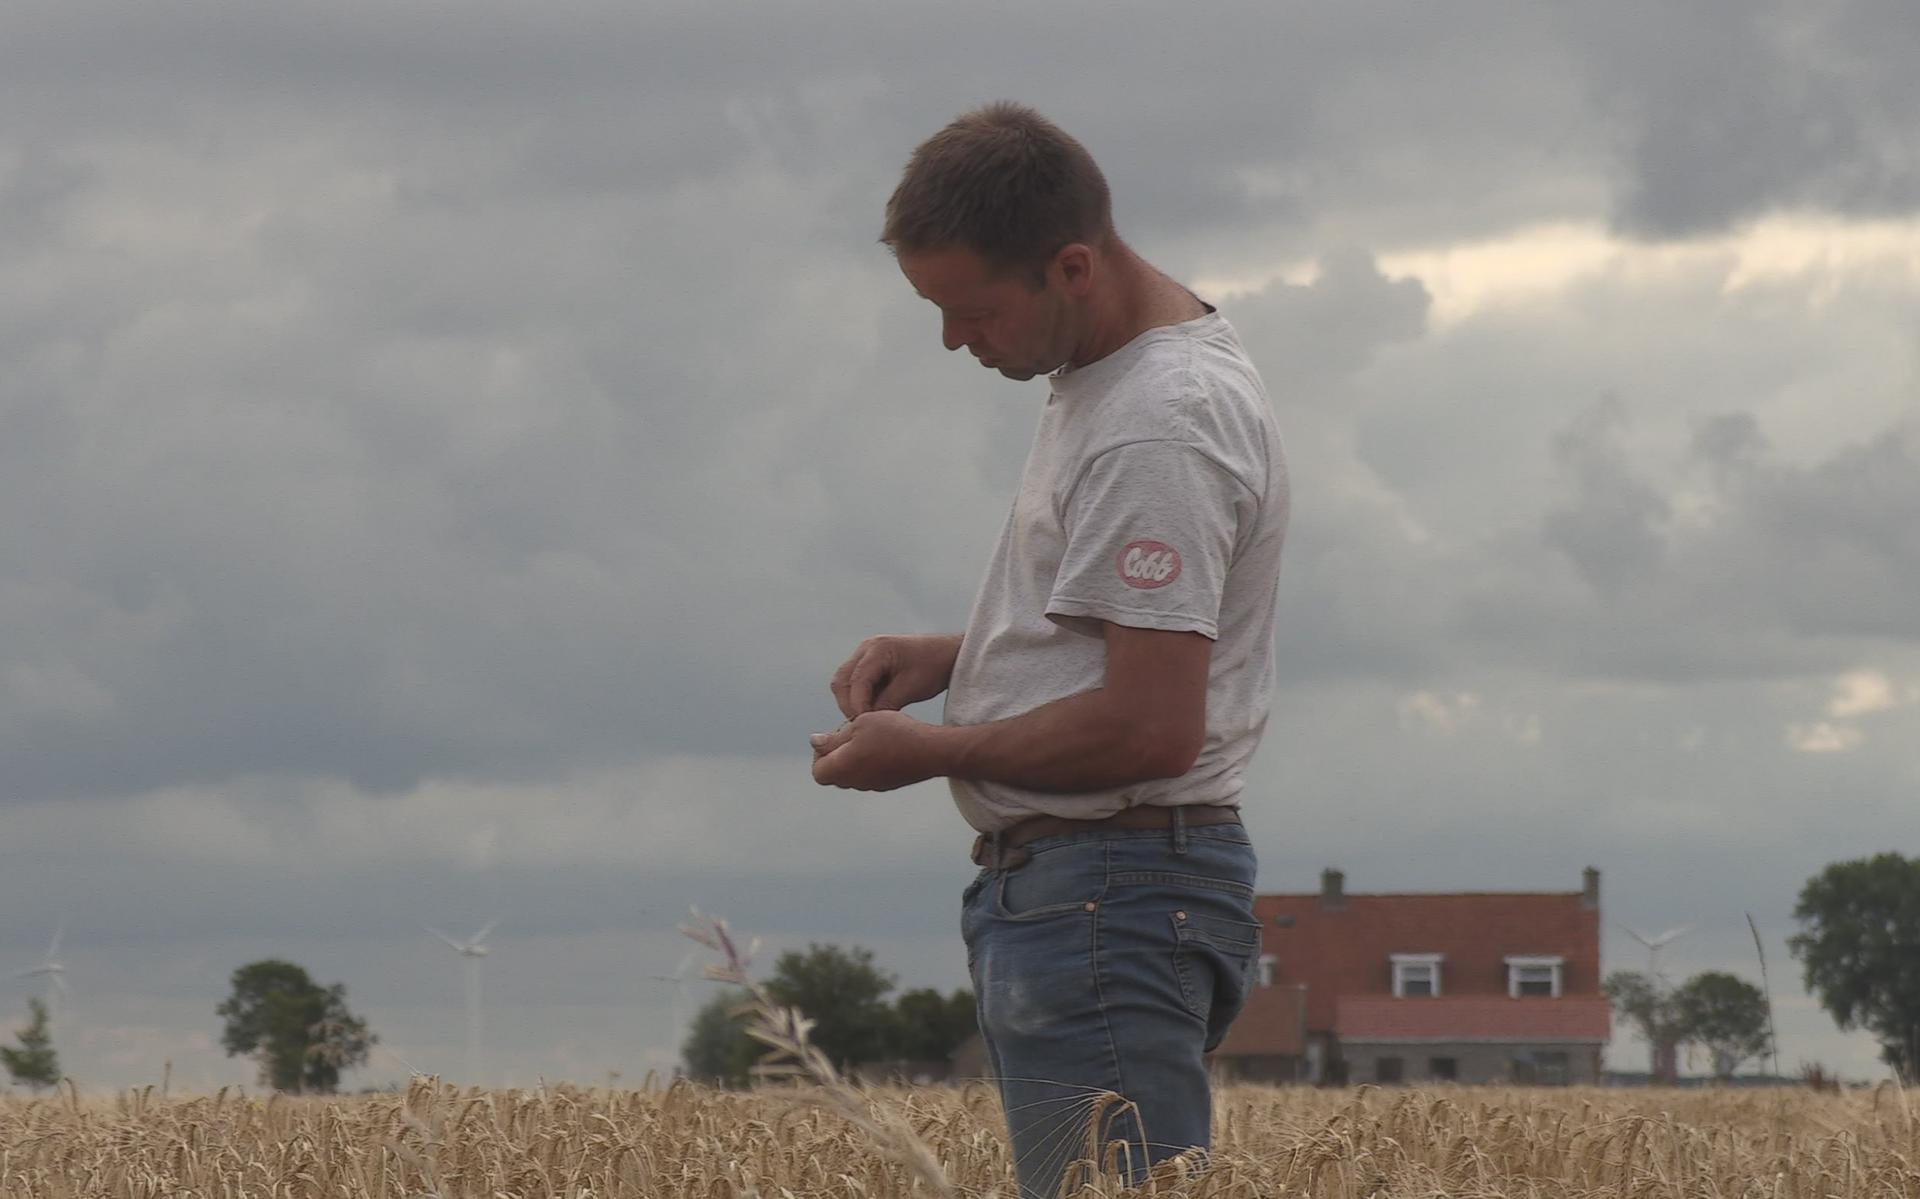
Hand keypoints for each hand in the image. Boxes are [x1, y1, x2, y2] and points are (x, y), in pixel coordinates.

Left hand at [809, 711, 940, 791]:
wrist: (931, 751)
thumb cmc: (895, 734)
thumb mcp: (859, 724)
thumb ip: (834, 737)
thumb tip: (815, 742)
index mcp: (843, 768)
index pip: (818, 771)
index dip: (820, 754)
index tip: (834, 735)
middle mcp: (856, 782)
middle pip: (835, 774)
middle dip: (837, 754)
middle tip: (851, 733)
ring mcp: (873, 786)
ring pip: (853, 774)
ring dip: (854, 757)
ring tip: (869, 735)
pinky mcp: (888, 784)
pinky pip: (870, 774)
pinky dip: (870, 761)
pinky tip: (885, 743)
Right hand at [829, 634, 961, 718]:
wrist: (947, 655)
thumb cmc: (934, 668)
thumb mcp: (911, 689)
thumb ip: (886, 705)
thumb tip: (865, 722)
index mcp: (878, 649)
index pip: (856, 682)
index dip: (857, 706)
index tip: (864, 726)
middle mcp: (866, 648)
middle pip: (842, 681)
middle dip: (849, 706)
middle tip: (862, 726)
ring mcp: (865, 655)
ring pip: (844, 683)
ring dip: (851, 703)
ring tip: (868, 720)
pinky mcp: (869, 663)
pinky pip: (854, 683)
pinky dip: (859, 699)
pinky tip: (873, 712)